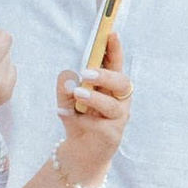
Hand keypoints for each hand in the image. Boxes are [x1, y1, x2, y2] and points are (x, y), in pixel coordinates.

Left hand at [51, 32, 130, 185]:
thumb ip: (65, 86)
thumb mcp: (66, 100)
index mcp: (110, 86)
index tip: (111, 34)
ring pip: (113, 105)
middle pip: (122, 83)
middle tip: (87, 73)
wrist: (80, 153)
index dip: (115, 49)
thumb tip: (69, 79)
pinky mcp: (112, 135)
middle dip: (106, 75)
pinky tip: (66, 114)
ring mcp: (118, 118)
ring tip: (77, 94)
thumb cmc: (78, 119)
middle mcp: (119, 100)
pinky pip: (100, 125)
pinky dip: (82, 119)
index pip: (115, 64)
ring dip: (95, 97)